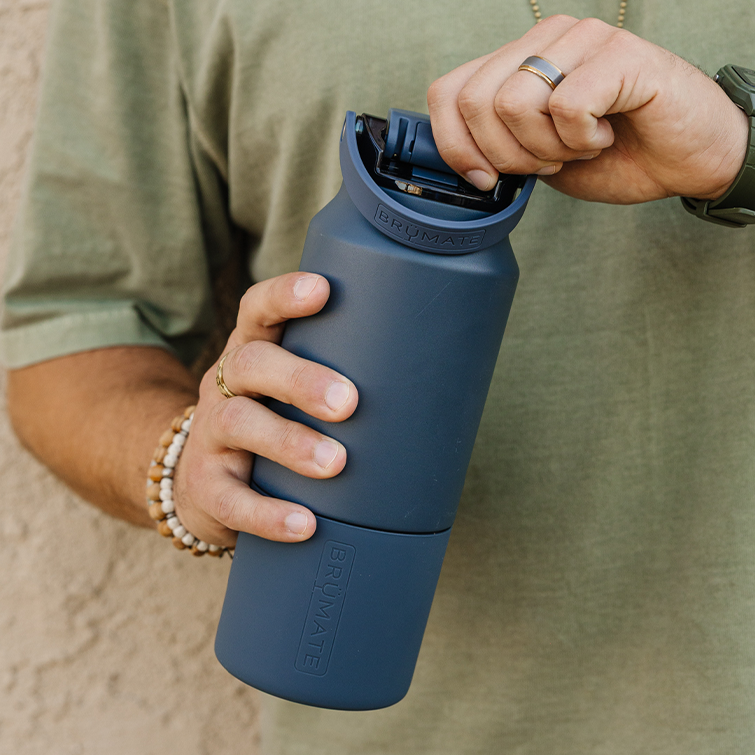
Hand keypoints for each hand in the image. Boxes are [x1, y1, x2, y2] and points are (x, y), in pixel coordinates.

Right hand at [172, 273, 357, 547]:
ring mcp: (211, 435)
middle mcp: (226, 385)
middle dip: (300, 378)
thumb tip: (445, 390)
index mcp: (253, 351)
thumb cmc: (274, 424)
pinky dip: (269, 514)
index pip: (257, 309)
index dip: (283, 295)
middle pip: (252, 364)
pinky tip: (304, 524)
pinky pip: (231, 499)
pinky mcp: (207, 487)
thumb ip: (341, 380)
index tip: (322, 290)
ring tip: (334, 463)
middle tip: (348, 402)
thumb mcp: (291, 394)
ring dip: (289, 442)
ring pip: (240, 424)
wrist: (201, 481)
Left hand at [427, 15, 748, 203]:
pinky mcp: (619, 54)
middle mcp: (544, 40)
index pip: (447, 93)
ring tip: (578, 146)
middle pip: (475, 102)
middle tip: (548, 162)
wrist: (684, 159)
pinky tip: (603, 135)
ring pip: (514, 104)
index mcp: (517, 61)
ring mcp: (582, 40)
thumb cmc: (615, 156)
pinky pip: (566, 106)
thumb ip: (497, 147)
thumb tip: (462, 162)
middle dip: (505, 155)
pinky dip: (581, 140)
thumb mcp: (537, 158)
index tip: (485, 180)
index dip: (455, 146)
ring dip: (545, 148)